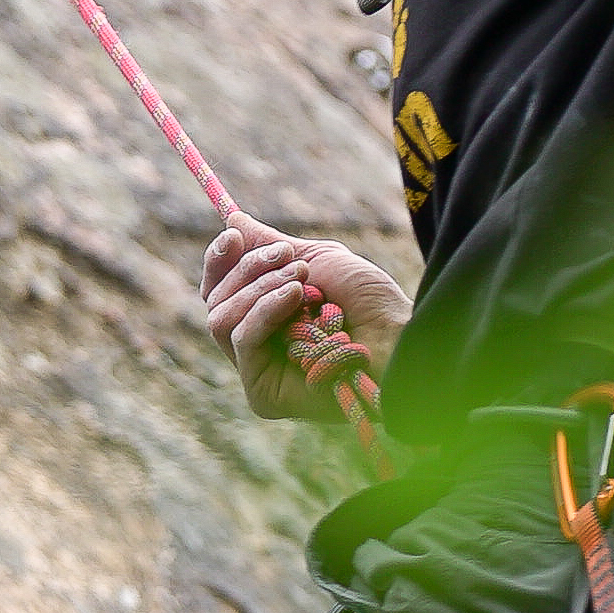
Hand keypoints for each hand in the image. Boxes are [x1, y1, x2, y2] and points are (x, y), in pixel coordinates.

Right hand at [200, 214, 410, 421]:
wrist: (398, 336)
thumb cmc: (370, 302)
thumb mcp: (316, 259)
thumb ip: (269, 245)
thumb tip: (233, 219)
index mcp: (265, 319)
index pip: (219, 291)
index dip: (218, 261)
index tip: (232, 234)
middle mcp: (256, 348)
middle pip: (216, 301)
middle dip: (248, 269)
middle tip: (288, 256)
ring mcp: (257, 372)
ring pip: (221, 319)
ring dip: (259, 288)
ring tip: (302, 280)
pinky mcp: (263, 393)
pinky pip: (241, 339)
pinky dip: (264, 311)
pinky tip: (295, 297)